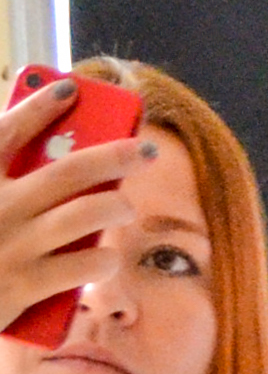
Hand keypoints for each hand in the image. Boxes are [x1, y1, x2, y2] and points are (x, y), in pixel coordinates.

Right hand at [0, 75, 137, 325]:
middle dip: (114, 155)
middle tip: (146, 149)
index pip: (4, 133)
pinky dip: (104, 259)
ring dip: (116, 206)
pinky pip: (85, 263)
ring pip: (86, 214)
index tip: (69, 88)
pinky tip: (107, 257)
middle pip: (67, 171)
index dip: (38, 107)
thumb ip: (0, 178)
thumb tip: (46, 152)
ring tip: (125, 207)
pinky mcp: (23, 285)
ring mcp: (10, 246)